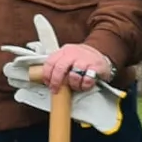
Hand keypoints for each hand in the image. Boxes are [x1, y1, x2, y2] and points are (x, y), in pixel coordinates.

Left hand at [1, 14, 123, 131]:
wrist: (102, 53)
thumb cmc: (81, 59)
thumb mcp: (67, 58)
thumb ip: (56, 65)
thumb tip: (38, 78)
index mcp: (63, 51)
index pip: (50, 62)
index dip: (47, 75)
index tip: (48, 84)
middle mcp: (73, 53)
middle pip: (59, 68)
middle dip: (56, 82)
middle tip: (56, 90)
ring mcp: (84, 59)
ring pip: (73, 75)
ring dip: (73, 84)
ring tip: (76, 86)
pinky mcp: (96, 66)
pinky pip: (87, 79)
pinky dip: (85, 85)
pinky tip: (85, 84)